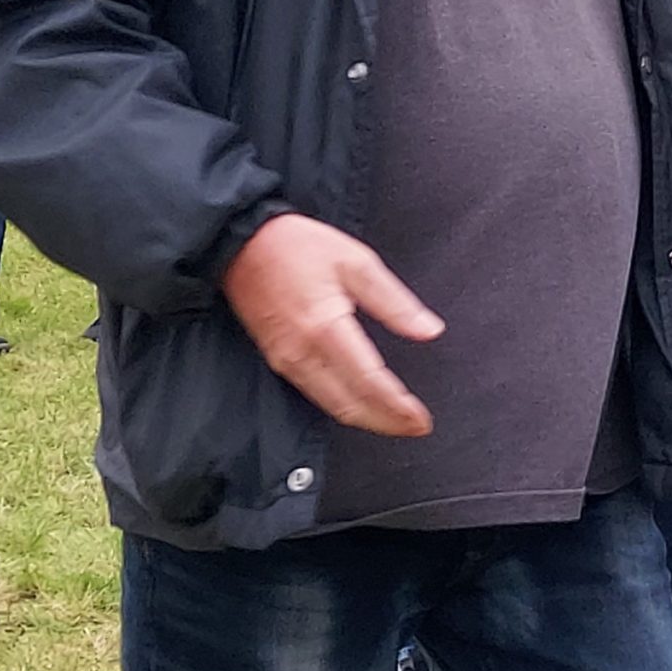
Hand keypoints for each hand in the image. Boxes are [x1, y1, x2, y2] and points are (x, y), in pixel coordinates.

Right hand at [220, 213, 442, 437]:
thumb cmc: (298, 246)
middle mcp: (303, 352)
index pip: (369, 381)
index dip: (398, 407)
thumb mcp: (356, 262)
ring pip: (332, 406)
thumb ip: (394, 302)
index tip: (421, 419)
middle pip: (350, 405)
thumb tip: (430, 330)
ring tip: (396, 421)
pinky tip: (362, 405)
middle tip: (415, 427)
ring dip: (367, 419)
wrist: (241, 243)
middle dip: (386, 422)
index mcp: (326, 326)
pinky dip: (343, 407)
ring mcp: (286, 360)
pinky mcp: (277, 360)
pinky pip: (315, 395)